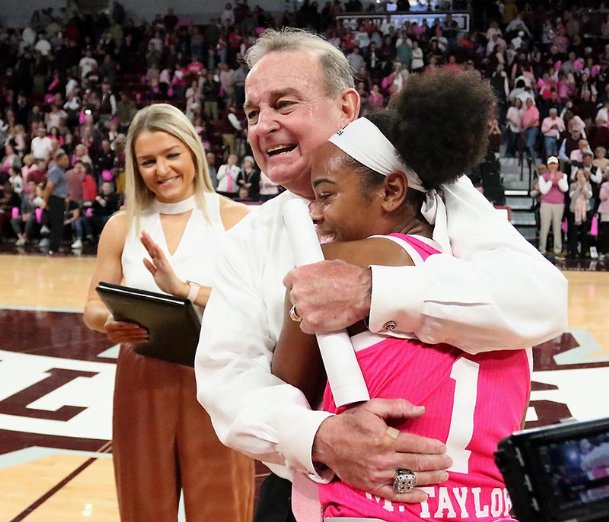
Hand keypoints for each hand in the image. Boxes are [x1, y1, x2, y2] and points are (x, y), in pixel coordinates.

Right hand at [104, 316, 148, 343]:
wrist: (110, 323)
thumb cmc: (116, 315)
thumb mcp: (117, 314)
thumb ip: (123, 315)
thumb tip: (135, 312)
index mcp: (109, 325)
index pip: (120, 325)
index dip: (129, 325)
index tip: (137, 326)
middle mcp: (110, 333)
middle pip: (125, 332)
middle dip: (136, 332)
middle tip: (145, 331)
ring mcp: (114, 339)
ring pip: (129, 337)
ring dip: (138, 337)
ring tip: (146, 335)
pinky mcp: (119, 342)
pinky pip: (130, 341)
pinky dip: (138, 340)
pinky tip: (144, 340)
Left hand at [140, 230, 187, 296]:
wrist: (176, 289)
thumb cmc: (167, 282)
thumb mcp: (155, 274)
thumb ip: (150, 267)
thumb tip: (144, 259)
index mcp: (158, 263)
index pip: (150, 251)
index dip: (145, 244)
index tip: (141, 237)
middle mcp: (160, 262)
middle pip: (152, 249)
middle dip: (148, 240)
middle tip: (143, 232)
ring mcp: (164, 264)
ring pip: (156, 253)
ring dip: (152, 244)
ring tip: (148, 237)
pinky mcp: (167, 268)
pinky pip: (162, 259)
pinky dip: (159, 253)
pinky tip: (157, 246)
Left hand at [284, 260, 370, 333]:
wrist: (364, 292)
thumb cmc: (350, 277)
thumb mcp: (327, 265)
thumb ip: (313, 271)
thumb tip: (311, 275)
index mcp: (299, 275)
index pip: (288, 282)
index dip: (299, 286)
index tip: (305, 289)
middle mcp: (298, 292)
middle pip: (295, 299)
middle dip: (306, 299)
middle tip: (320, 299)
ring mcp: (304, 308)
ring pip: (299, 313)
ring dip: (309, 312)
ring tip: (325, 309)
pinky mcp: (312, 323)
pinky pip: (306, 327)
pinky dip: (313, 326)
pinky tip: (325, 319)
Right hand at [312, 398, 450, 502]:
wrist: (326, 441)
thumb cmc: (351, 423)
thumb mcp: (372, 407)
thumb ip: (397, 406)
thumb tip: (420, 409)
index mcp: (385, 438)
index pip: (416, 444)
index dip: (432, 447)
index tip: (442, 447)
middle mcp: (383, 458)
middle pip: (417, 462)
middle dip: (436, 463)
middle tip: (448, 463)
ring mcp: (377, 474)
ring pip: (409, 478)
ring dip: (429, 479)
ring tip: (443, 476)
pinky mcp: (371, 486)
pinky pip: (394, 494)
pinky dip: (410, 496)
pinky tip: (423, 495)